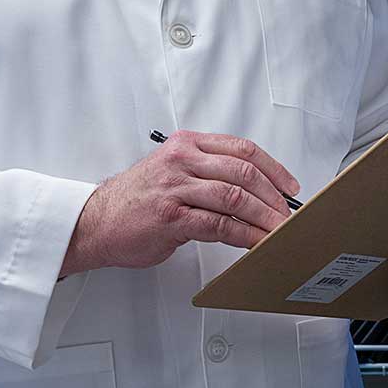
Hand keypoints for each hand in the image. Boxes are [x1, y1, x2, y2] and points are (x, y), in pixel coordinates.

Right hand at [61, 131, 301, 275]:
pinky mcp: (172, 217)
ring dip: (264, 217)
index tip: (290, 187)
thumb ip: (208, 173)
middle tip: (289, 215)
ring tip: (278, 231)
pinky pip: (219, 225)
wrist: (97, 221)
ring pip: (236, 197)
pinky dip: (244, 235)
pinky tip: (255, 243)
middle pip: (244, 171)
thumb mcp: (173, 171)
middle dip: (274, 196)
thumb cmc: (138, 200)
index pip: (242, 149)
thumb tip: (254, 190)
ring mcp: (176, 187)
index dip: (274, 169)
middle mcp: (182, 160)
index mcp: (186, 144)